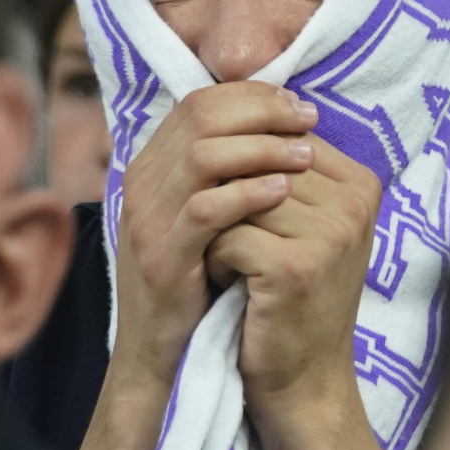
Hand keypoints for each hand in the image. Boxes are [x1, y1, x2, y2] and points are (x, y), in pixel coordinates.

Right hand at [111, 82, 321, 390]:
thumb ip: (220, 175)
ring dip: (261, 148)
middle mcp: (141, 185)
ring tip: (304, 156)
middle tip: (308, 121)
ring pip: (202, 155)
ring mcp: (148, 221)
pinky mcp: (163, 259)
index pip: (198, 103)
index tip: (298, 106)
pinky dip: (247, 195)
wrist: (157, 353)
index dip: (252, 96)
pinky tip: (283, 192)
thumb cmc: (192, 281)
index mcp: (150, 168)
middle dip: (262, 112)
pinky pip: (205, 211)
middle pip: (200, 116)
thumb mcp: (199, 219)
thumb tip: (279, 130)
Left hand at [206, 134, 382, 410]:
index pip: (278, 139)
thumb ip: (281, 169)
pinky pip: (228, 236)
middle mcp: (355, 203)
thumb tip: (231, 100)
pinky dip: (217, 263)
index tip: (250, 220)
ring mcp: (331, 234)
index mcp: (361, 183)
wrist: (303, 380)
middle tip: (234, 247)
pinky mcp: (298, 267)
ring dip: (219, 234)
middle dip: (228, 204)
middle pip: (256, 165)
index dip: (243, 173)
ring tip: (236, 267)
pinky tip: (233, 288)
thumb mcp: (299, 225)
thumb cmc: (288, 297)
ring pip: (237, 198)